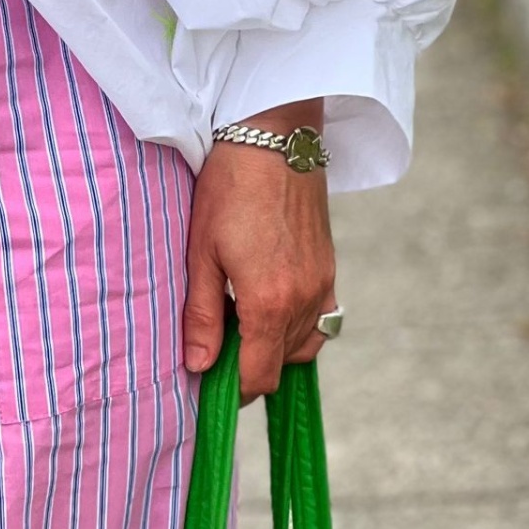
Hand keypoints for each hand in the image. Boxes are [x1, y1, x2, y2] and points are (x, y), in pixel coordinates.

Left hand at [182, 101, 336, 403]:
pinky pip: (322, 319)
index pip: (258, 376)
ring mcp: (323, 284)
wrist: (274, 138)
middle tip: (217, 345)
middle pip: (282, 365)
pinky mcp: (330, 267)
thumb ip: (201, 315)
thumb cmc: (229, 189)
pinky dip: (297, 326)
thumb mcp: (201, 252)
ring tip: (240, 322)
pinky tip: (269, 304)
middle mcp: (304, 300)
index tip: (209, 381)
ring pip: (305, 345)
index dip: (233, 389)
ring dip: (275, 347)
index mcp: (269, 302)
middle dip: (251, 367)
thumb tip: (198, 366)